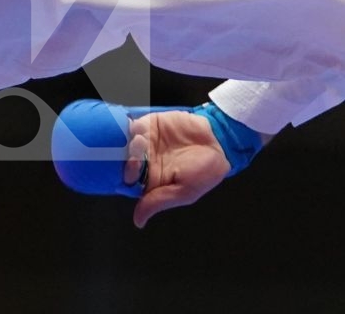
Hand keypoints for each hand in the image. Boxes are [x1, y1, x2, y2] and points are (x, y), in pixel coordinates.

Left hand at [125, 109, 230, 227]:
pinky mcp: (152, 124)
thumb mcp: (183, 192)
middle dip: (126, 158)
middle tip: (135, 157)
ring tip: (141, 142)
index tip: (131, 174)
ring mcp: (147, 142)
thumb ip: (158, 202)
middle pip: (124, 160)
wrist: (220, 143)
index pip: (129, 180)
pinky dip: (135, 127)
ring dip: (130, 142)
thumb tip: (138, 221)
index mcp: (150, 180)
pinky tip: (140, 130)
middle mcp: (145, 161)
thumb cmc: (205, 172)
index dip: (127, 176)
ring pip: (128, 143)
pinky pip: (136, 125)